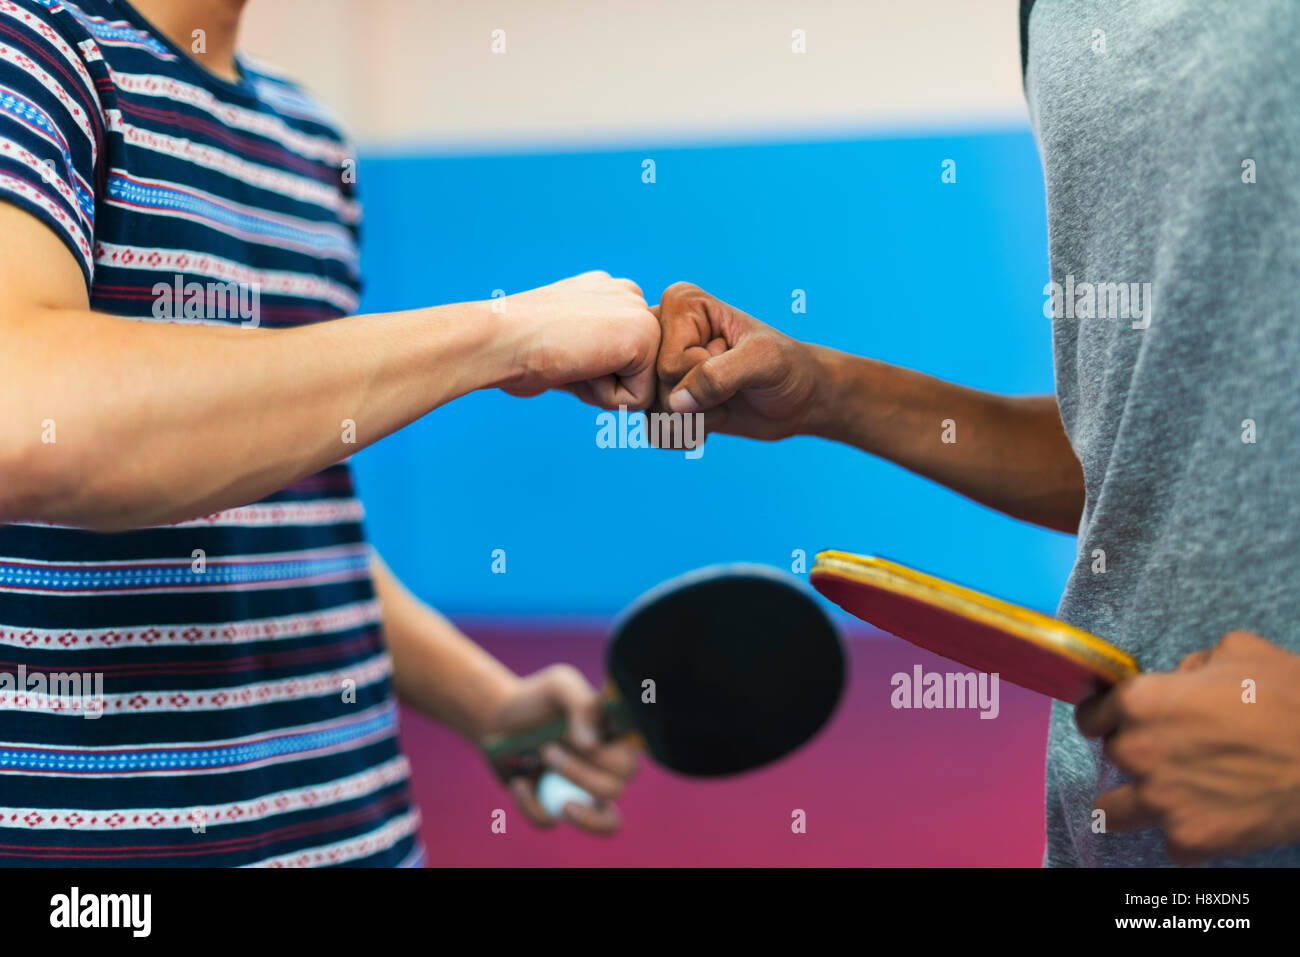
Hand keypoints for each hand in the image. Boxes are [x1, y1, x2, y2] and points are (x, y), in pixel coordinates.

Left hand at [480, 664, 638, 834]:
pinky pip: (549, 822)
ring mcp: (582, 794)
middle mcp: (605, 772)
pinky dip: (531, 806)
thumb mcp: (560, 686)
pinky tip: (518, 782)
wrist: (499, 717)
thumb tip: (592, 745)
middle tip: (548, 751)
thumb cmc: (538, 698)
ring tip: (543, 782)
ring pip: (605, 822)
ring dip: (576, 808)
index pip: (628, 763)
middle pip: (614, 790)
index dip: (606, 760)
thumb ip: (583, 705)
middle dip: (582, 776)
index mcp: (614, 743)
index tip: (579, 743)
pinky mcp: (551, 808)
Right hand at [500, 271, 658, 409]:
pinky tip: (577, 364)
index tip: (559, 351)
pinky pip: (637, 399)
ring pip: (639, 387)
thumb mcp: (566, 342)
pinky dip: (603, 397)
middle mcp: (629, 295)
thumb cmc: (517, 349)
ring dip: (601, 390)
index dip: (589, 373)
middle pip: (635, 374)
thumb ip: (596, 353)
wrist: (497, 340)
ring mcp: (640, 312)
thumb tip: (616, 384)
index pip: (622, 360)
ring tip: (570, 359)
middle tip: (564, 356)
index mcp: (609, 294)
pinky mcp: (644, 335)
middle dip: (601, 381)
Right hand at [652, 282, 827, 441]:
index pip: (668, 362)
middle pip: (655, 389)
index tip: (732, 356)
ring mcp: (661, 367)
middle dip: (699, 401)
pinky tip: (713, 418)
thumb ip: (719, 375)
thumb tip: (675, 403)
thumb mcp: (763, 361)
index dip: (704, 372)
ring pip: (654, 412)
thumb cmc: (787, 368)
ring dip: (697, 421)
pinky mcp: (665, 399)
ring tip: (724, 399)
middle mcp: (663, 331)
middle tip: (731, 383)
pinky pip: (656, 432)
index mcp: (681, 303)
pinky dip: (688, 435)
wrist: (799, 398)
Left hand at [1076, 630, 1299, 864]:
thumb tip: (1179, 681)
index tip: (1122, 721)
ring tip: (1168, 796)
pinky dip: (1188, 835)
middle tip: (1175, 752)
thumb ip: (1190, 667)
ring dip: (1136, 802)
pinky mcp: (1191, 839)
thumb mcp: (1236, 653)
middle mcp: (1138, 751)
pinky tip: (1213, 818)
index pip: (1091, 715)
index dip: (1108, 716)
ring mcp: (1161, 800)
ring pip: (1114, 810)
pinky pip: (1171, 842)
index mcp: (1141, 701)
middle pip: (1114, 756)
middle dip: (1138, 753)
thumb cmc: (1291, 697)